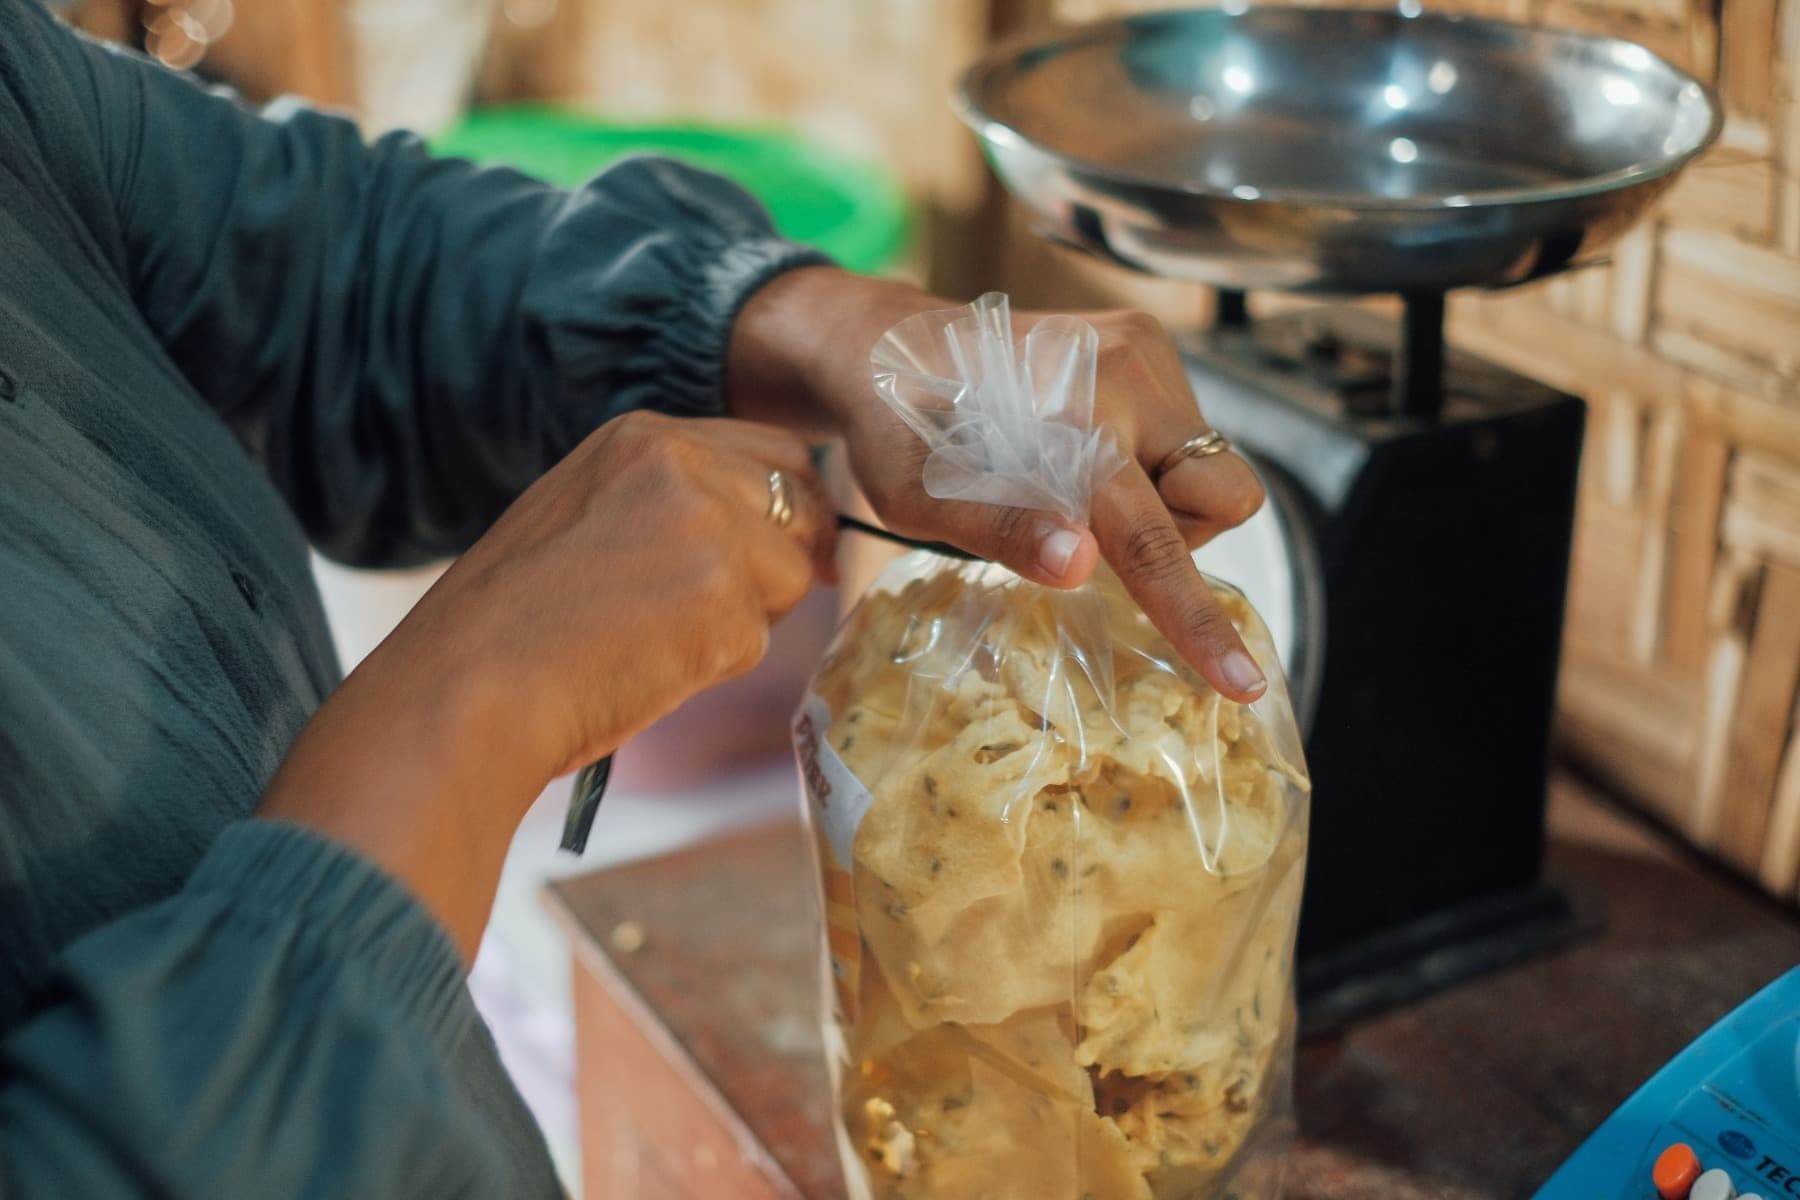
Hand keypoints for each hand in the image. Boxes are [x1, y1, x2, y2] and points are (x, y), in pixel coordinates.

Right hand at [262, 411, 833, 956]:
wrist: (465, 688)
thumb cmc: (511, 625)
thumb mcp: (586, 516)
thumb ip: (668, 504)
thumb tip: (759, 534)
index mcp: (644, 437)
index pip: (775, 453)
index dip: (785, 509)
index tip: (777, 551)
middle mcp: (683, 464)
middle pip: (802, 505)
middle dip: (787, 558)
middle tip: (729, 611)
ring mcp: (708, 528)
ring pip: (791, 577)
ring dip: (747, 620)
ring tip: (657, 642)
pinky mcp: (722, 600)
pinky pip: (759, 642)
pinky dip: (716, 668)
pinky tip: (647, 670)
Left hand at [729, 268, 1268, 700]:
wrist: (885, 346)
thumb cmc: (896, 434)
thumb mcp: (919, 499)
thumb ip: (1001, 530)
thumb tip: (1079, 566)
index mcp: (1072, 420)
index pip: (1154, 536)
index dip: (1194, 616)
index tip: (1240, 681)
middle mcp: (1127, 372)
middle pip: (1223, 493)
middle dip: (1179, 536)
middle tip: (1091, 533)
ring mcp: (1143, 349)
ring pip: (1208, 469)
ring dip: (1156, 502)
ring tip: (1073, 488)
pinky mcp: (1145, 344)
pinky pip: (1185, 435)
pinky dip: (1146, 467)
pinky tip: (1082, 457)